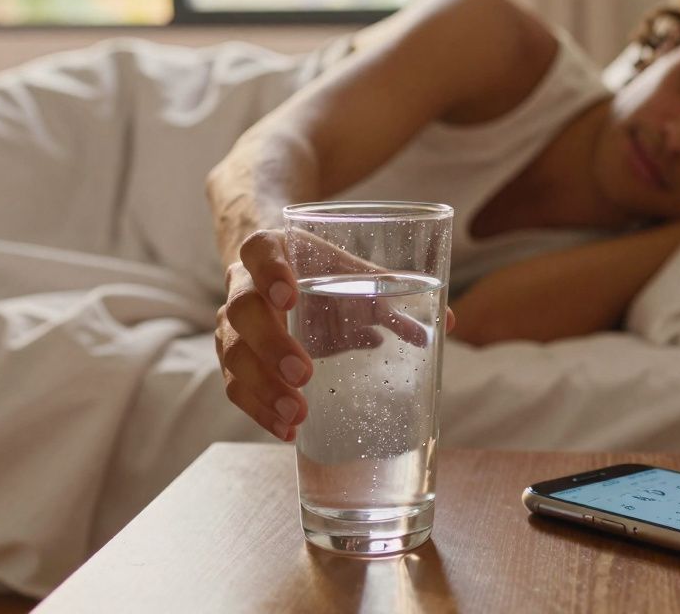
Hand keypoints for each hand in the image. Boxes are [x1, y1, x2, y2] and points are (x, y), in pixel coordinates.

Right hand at [215, 228, 454, 441]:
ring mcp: (232, 324)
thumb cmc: (320, 270)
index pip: (258, 251)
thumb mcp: (351, 270)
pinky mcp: (236, 358)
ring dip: (265, 388)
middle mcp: (242, 285)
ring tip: (298, 413)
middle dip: (271, 346)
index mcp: (270, 251)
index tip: (291, 296)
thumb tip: (446, 323)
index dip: (270, 272)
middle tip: (305, 373)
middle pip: (242, 311)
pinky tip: (288, 429)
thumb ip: (392, 292)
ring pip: (234, 355)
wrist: (277, 275)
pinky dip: (261, 410)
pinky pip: (236, 386)